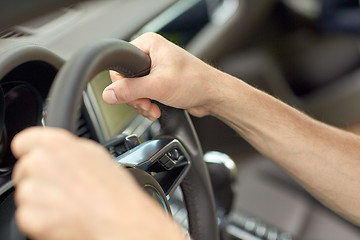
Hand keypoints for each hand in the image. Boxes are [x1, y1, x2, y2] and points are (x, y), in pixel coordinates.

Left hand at [11, 127, 185, 239]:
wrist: (120, 223)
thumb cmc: (114, 192)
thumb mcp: (95, 154)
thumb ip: (68, 148)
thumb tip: (58, 150)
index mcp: (56, 143)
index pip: (23, 141)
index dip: (32, 152)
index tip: (41, 160)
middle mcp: (40, 163)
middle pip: (24, 169)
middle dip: (39, 178)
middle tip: (64, 187)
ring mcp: (32, 190)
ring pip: (25, 193)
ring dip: (41, 200)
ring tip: (68, 204)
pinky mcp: (30, 216)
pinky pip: (27, 215)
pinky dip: (42, 219)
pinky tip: (64, 217)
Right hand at [102, 32, 223, 119]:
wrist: (213, 95)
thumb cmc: (195, 82)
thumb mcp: (157, 86)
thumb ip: (130, 90)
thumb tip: (108, 94)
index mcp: (149, 45)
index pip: (120, 65)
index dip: (123, 85)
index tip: (135, 96)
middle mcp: (151, 55)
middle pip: (126, 81)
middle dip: (136, 98)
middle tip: (147, 104)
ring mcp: (155, 69)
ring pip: (135, 91)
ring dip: (143, 104)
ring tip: (154, 109)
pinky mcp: (160, 82)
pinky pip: (144, 95)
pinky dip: (148, 105)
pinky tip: (157, 110)